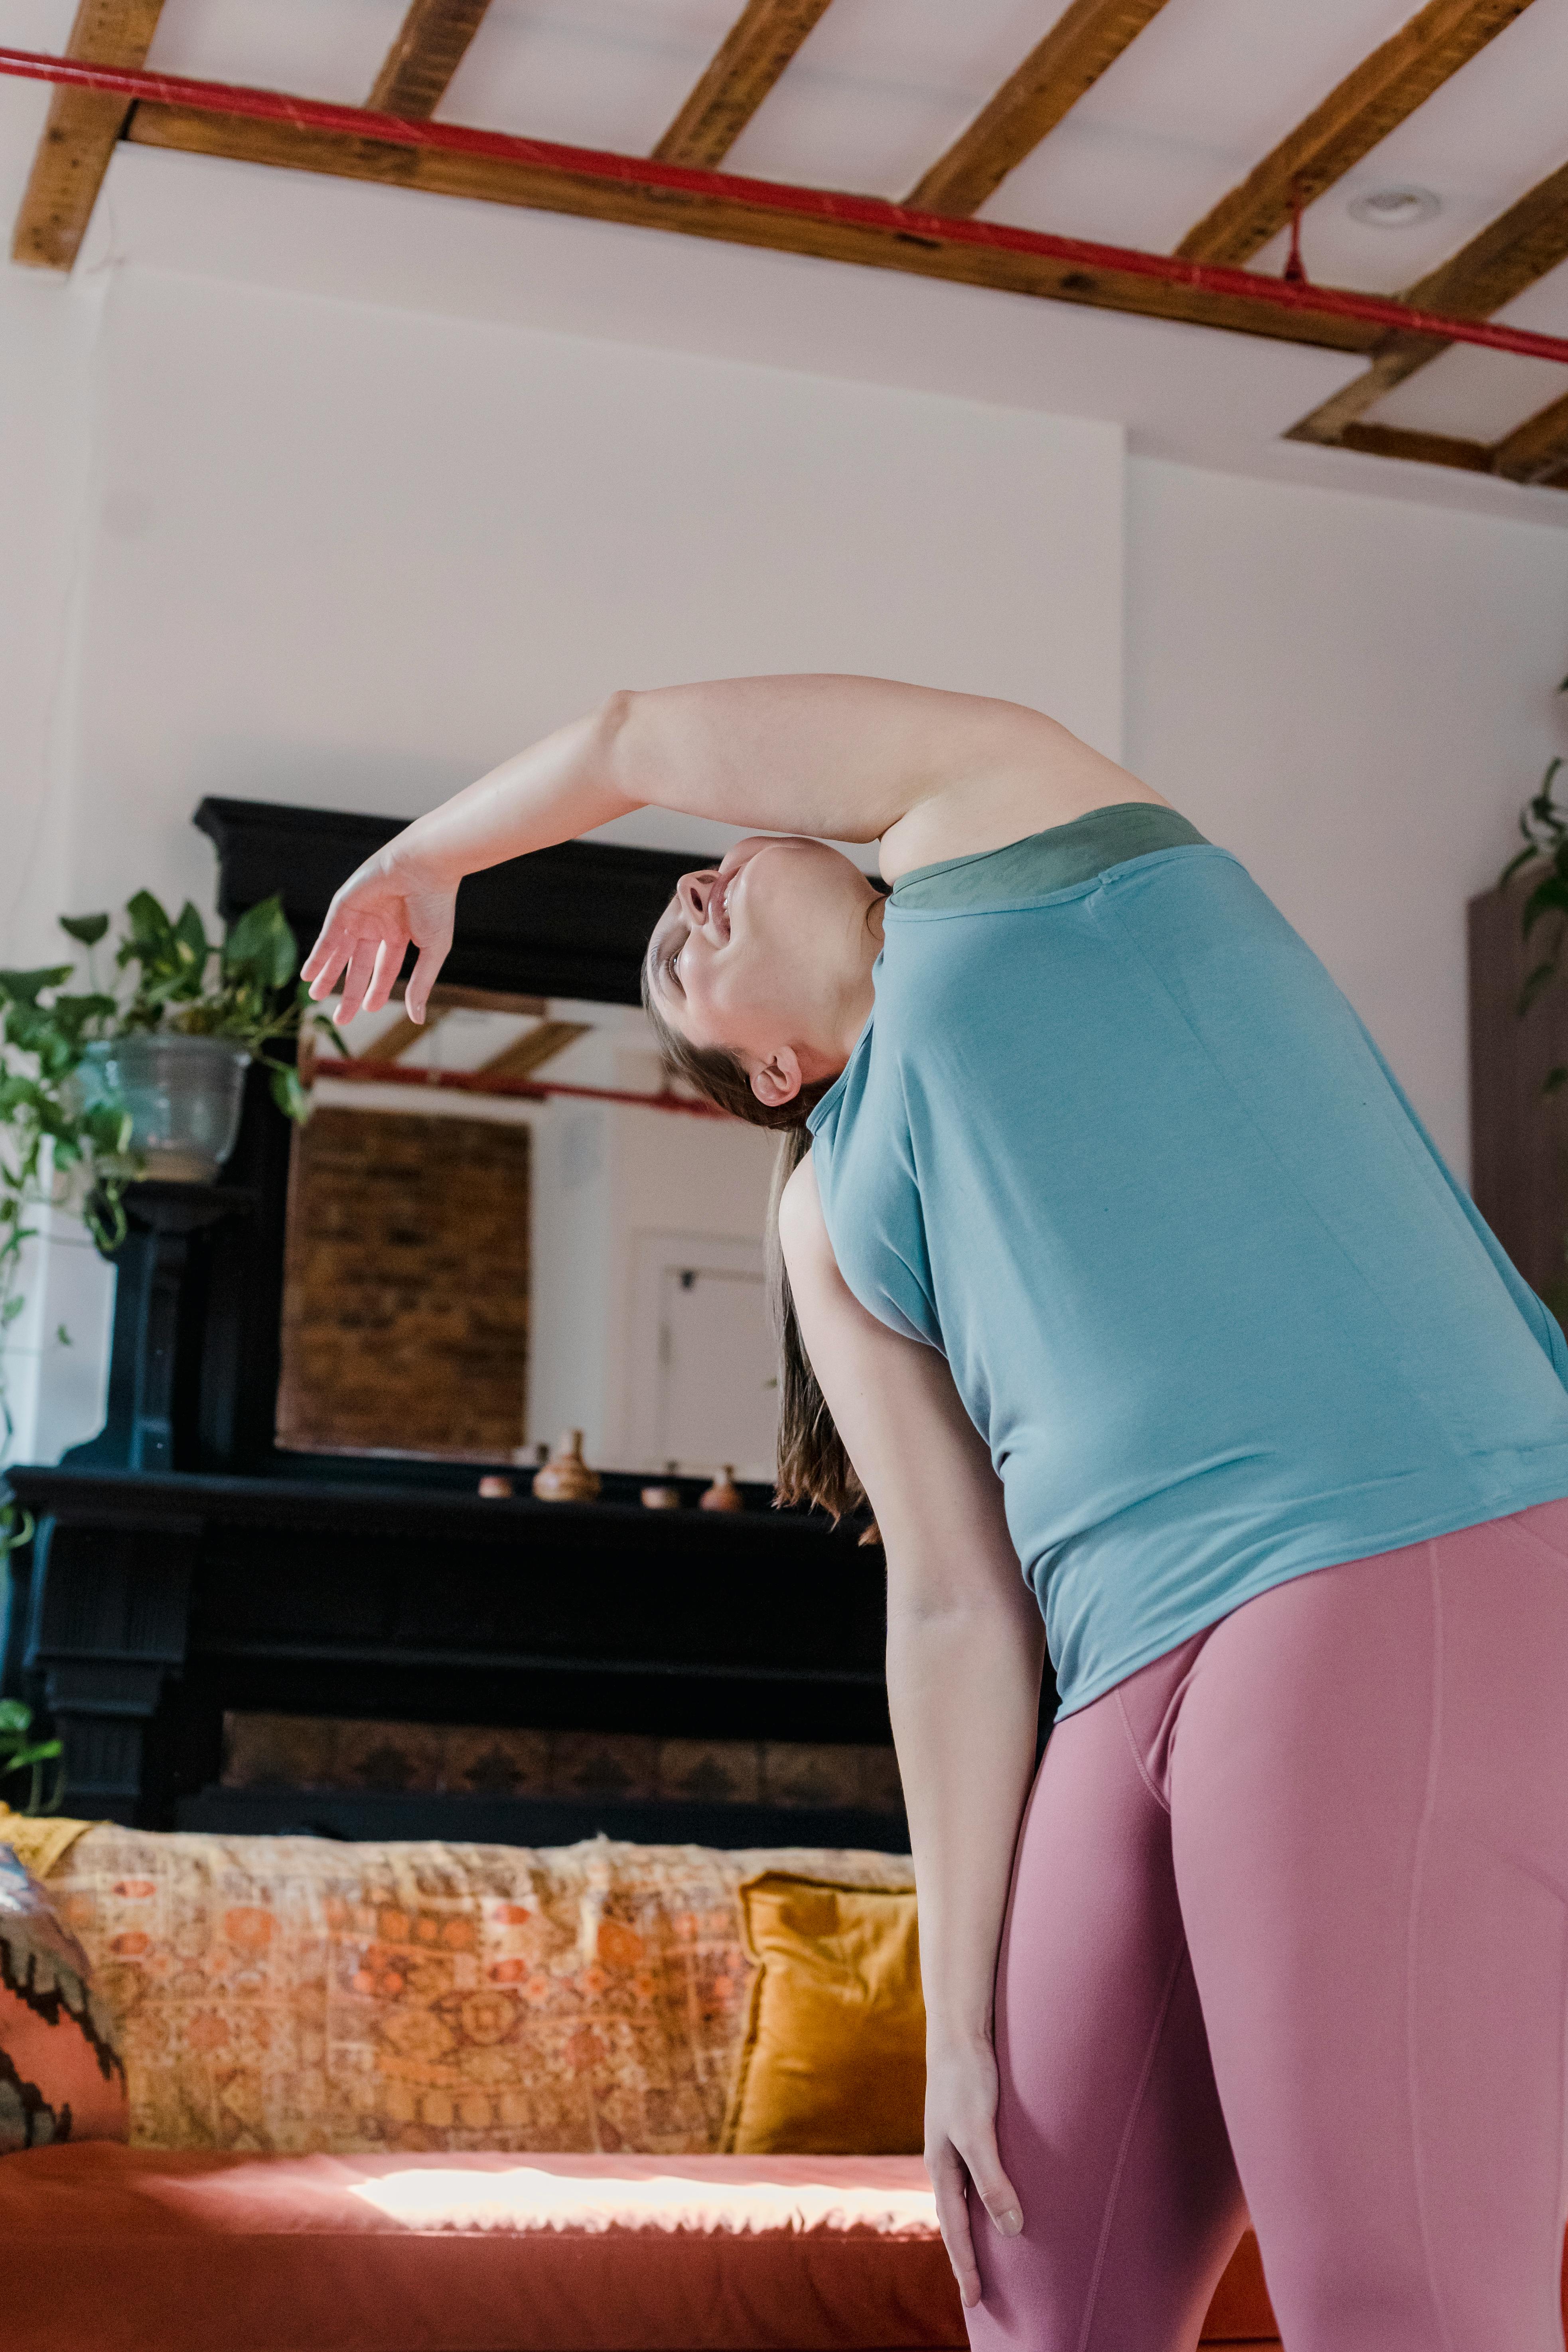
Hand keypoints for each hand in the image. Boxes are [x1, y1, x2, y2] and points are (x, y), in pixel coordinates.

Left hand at [300, 848, 457, 1026]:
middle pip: (359, 965)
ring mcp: (360, 916)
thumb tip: (416, 1019)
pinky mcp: (344, 906)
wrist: (424, 866)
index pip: (384, 969)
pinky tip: (308, 974)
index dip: (376, 990)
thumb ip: (421, 984)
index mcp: (401, 935)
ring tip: (314, 996)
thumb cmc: (435, 905)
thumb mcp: (431, 951)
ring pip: (339, 952)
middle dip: (349, 990)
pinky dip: (318, 955)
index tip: (367, 1010)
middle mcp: (379, 926)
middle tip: (339, 1018)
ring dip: (327, 974)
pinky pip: (327, 936)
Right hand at [925, 2035, 1022, 2309]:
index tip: (974, 2303)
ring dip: (975, 2232)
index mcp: (941, 2167)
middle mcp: (946, 2162)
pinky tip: (998, 2204)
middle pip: (956, 2221)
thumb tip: (1012, 2231)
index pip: (955, 2229)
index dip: (965, 2266)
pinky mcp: (972, 2129)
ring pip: (966, 2201)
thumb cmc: (965, 2079)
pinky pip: (977, 2178)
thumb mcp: (977, 2132)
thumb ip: (992, 2180)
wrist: (958, 2032)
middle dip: (965, 2258)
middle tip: (977, 2296)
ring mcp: (957, 2146)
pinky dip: (984, 2201)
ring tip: (989, 2259)